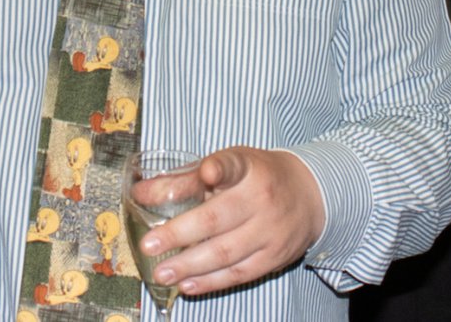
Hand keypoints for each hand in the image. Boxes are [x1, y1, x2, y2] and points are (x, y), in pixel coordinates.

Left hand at [138, 146, 323, 295]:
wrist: (311, 195)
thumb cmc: (259, 177)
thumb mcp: (229, 165)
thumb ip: (185, 179)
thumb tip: (140, 192)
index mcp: (249, 168)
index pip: (233, 164)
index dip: (220, 168)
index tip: (208, 171)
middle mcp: (261, 199)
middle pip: (217, 218)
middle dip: (180, 233)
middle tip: (149, 245)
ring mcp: (270, 231)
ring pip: (226, 252)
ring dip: (190, 265)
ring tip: (162, 272)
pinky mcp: (274, 257)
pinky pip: (239, 273)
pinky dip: (211, 282)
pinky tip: (188, 285)